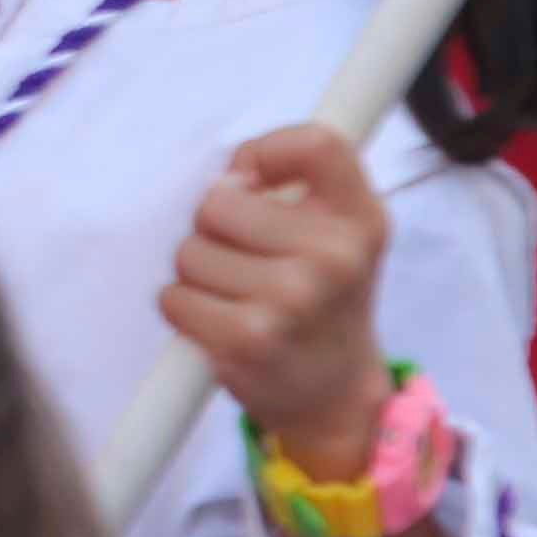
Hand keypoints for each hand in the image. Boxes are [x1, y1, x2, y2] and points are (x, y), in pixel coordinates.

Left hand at [159, 121, 395, 472]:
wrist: (335, 393)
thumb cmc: (324, 297)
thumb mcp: (341, 231)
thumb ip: (300, 182)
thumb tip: (232, 171)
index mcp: (362, 219)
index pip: (316, 143)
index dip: (263, 153)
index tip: (254, 182)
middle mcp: (336, 256)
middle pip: (219, 199)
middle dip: (214, 225)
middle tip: (244, 256)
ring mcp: (292, 298)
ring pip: (190, 250)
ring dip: (199, 272)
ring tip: (237, 295)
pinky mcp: (249, 339)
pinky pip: (175, 297)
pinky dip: (184, 308)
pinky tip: (219, 322)